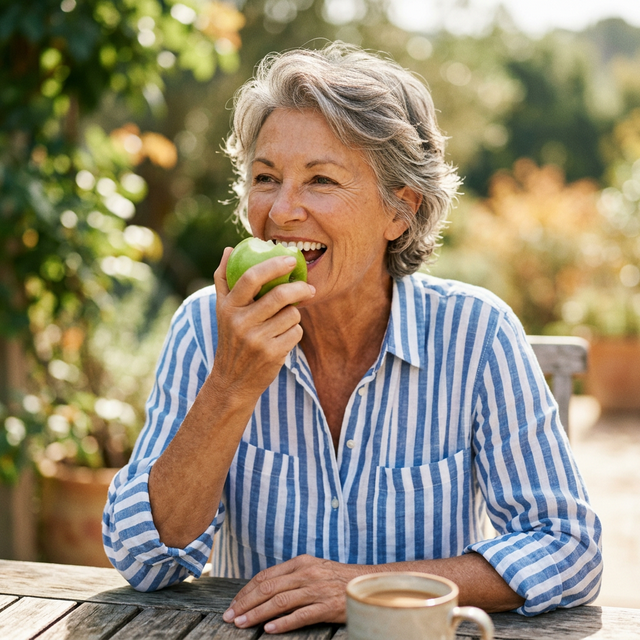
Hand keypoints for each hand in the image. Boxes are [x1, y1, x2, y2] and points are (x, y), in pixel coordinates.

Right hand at [212, 247, 314, 403]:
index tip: (290, 260)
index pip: (251, 278)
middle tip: (309, 287)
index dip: (273, 266)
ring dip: (294, 315)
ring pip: (292, 315)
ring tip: (284, 321)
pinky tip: (283, 338)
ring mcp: (257, 340)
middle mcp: (241, 323)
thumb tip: (228, 249)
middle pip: (280, 296)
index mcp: (228, 308)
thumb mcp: (221, 311)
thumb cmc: (231, 338)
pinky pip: (296, 332)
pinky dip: (294, 332)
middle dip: (300, 288)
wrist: (232, 381)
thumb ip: (223, 279)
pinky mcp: (273, 354)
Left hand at [222, 555, 363, 633]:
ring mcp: (317, 589)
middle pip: (268, 588)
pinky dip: (283, 623)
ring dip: (257, 614)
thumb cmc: (336, 578)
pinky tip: (270, 629)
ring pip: (280, 602)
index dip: (246, 591)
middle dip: (245, 603)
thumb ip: (291, 575)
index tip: (233, 604)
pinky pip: (301, 615)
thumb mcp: (313, 568)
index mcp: (300, 562)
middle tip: (230, 616)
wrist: (367, 583)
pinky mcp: (328, 606)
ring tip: (242, 624)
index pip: (265, 576)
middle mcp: (306, 573)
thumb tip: (263, 589)